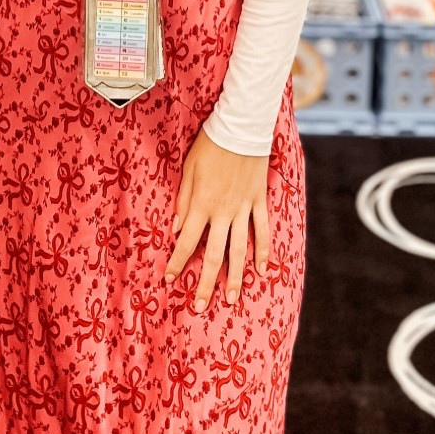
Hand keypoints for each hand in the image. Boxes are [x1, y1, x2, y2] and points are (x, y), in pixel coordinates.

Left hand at [163, 125, 270, 312]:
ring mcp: (244, 208)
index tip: (170, 279)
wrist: (241, 126)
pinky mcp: (259, 200)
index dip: (178, 261)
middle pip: (214, 254)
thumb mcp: (188, 169)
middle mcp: (223, 211)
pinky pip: (262, 230)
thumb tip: (177, 229)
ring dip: (235, 276)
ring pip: (240, 249)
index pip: (187, 241)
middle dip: (206, 282)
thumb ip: (183, 201)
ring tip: (231, 299)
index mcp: (202, 204)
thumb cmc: (209, 145)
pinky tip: (262, 271)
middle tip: (201, 307)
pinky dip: (263, 251)